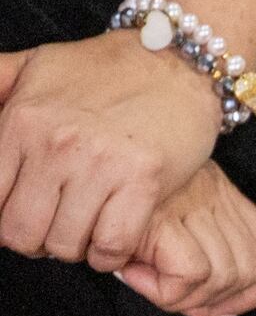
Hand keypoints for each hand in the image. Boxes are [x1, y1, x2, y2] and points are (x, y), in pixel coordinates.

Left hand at [0, 32, 223, 270]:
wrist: (178, 61)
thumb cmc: (106, 68)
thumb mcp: (36, 64)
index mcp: (21, 121)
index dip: (4, 220)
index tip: (23, 215)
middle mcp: (55, 145)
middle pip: (21, 232)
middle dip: (35, 241)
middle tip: (55, 228)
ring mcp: (101, 164)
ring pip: (65, 244)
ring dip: (74, 248)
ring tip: (86, 230)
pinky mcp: (144, 180)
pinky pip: (112, 244)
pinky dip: (109, 254)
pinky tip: (112, 238)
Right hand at [116, 161, 255, 315]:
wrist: (74, 168)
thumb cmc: (111, 199)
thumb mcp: (164, 217)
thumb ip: (194, 255)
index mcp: (222, 194)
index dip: (249, 289)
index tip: (214, 307)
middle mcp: (215, 196)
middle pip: (249, 270)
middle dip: (214, 302)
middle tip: (170, 297)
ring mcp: (192, 205)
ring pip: (222, 276)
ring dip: (182, 297)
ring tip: (143, 280)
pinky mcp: (162, 219)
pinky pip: (189, 274)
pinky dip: (163, 289)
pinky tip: (131, 274)